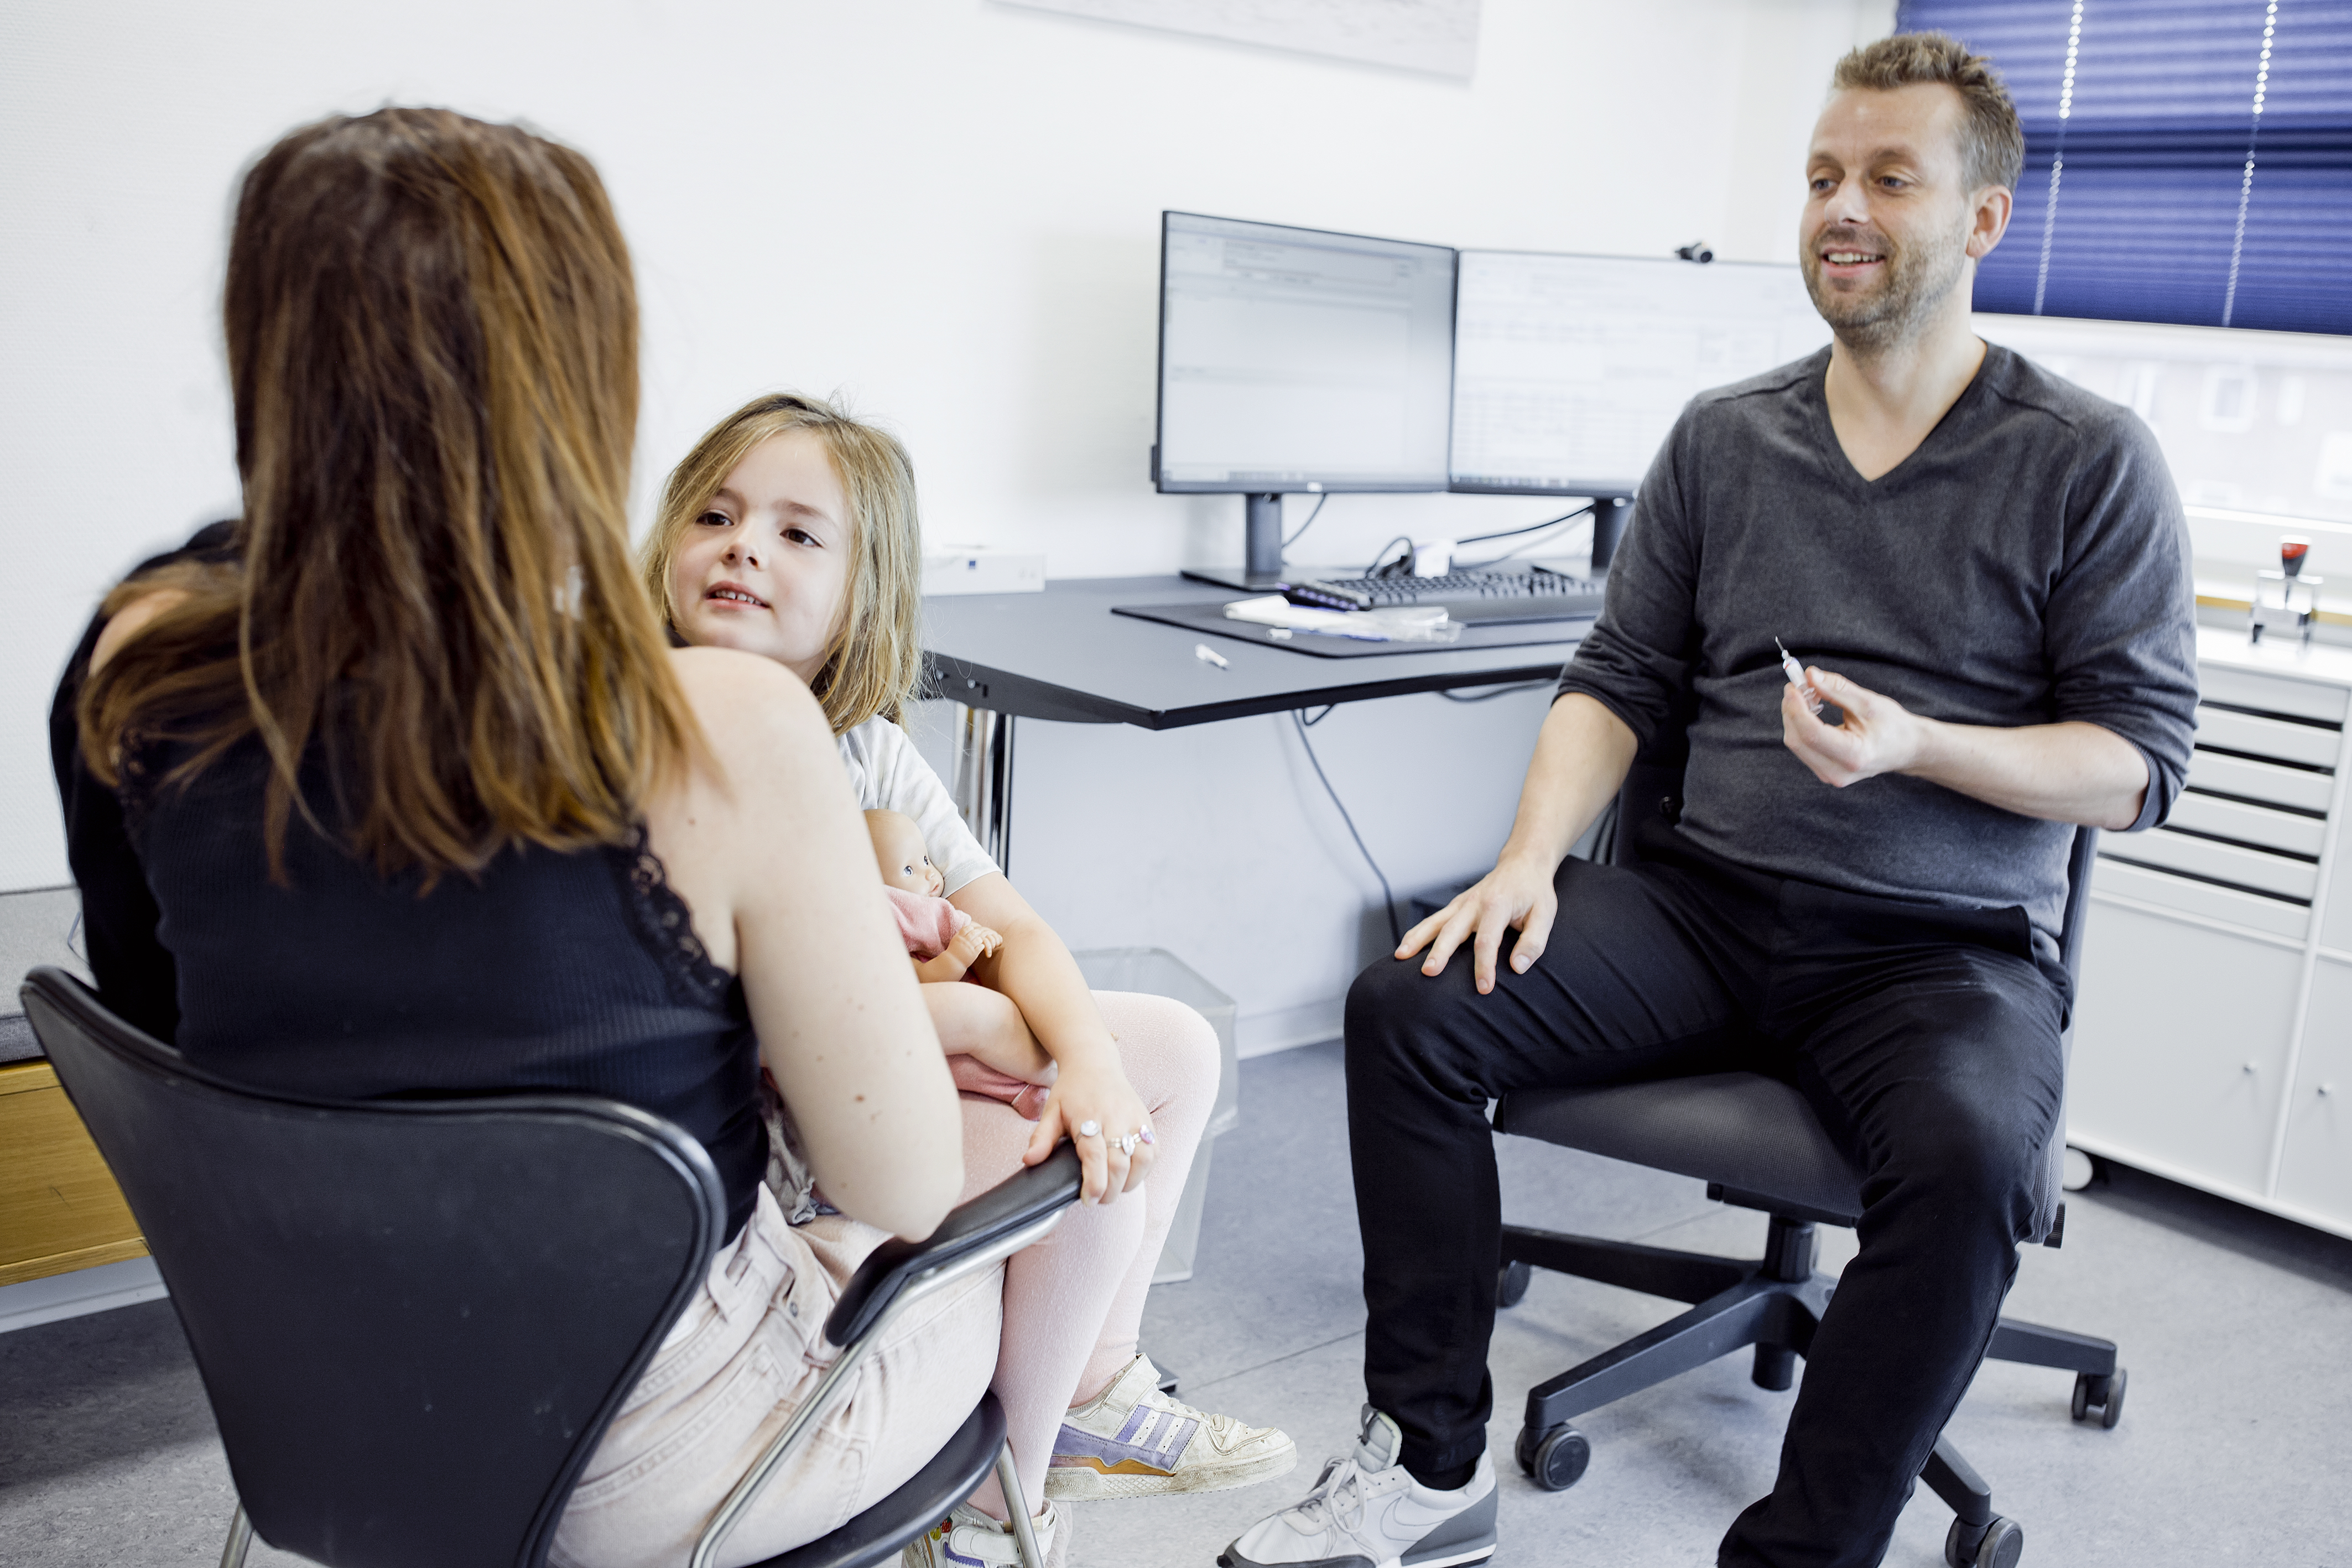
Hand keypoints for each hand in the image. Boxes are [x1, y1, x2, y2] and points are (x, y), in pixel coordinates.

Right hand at [947, 922, 1001, 966]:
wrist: (953, 962)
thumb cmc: (953, 951)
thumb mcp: (954, 940)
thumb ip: (960, 933)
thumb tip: (966, 926)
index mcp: (959, 938)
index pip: (967, 928)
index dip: (971, 928)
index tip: (972, 929)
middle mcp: (964, 942)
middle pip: (974, 933)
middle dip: (978, 932)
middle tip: (979, 932)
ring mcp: (969, 948)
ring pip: (979, 939)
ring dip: (980, 939)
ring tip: (979, 940)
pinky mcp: (973, 954)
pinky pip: (981, 946)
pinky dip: (981, 946)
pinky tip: (980, 946)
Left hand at [1023, 1053, 1154, 1204]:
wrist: (1095, 1063)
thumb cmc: (1072, 1090)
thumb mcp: (1051, 1111)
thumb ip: (1041, 1138)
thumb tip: (1029, 1160)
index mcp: (1089, 1116)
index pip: (1095, 1157)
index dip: (1094, 1184)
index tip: (1088, 1200)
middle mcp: (1115, 1117)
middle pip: (1120, 1163)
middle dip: (1110, 1190)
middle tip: (1099, 1199)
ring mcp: (1135, 1118)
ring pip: (1143, 1159)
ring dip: (1131, 1181)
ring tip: (1115, 1188)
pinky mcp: (1147, 1119)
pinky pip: (1154, 1150)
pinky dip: (1145, 1168)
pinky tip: (1131, 1174)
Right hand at [1395, 850, 1558, 995]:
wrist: (1523, 863)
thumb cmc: (1534, 892)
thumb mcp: (1545, 915)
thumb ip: (1533, 942)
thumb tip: (1518, 967)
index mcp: (1497, 905)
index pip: (1487, 940)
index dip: (1484, 966)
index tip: (1484, 989)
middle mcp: (1474, 902)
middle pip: (1453, 930)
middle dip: (1440, 952)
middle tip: (1429, 973)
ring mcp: (1462, 903)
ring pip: (1435, 922)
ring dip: (1417, 939)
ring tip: (1400, 956)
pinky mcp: (1456, 906)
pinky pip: (1433, 920)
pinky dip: (1417, 933)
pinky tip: (1406, 948)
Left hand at [1780, 666, 1928, 786]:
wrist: (1906, 749)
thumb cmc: (1892, 725)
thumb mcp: (1869, 702)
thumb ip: (1837, 689)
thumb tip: (1810, 675)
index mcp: (1854, 755)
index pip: (1812, 734)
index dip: (1797, 709)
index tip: (1793, 687)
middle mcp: (1839, 772)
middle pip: (1798, 740)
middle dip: (1792, 710)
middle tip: (1798, 686)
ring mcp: (1830, 775)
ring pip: (1796, 744)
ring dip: (1795, 717)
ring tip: (1809, 696)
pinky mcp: (1824, 771)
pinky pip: (1802, 747)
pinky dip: (1801, 726)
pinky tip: (1811, 711)